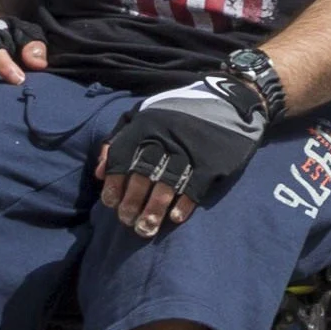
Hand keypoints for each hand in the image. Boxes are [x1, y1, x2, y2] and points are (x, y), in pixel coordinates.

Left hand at [95, 77, 269, 234]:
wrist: (231, 101)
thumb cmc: (180, 113)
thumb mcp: (145, 114)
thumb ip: (119, 139)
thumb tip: (99, 172)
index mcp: (146, 126)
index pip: (121, 160)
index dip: (113, 185)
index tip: (112, 204)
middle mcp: (165, 138)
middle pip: (141, 177)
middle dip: (132, 203)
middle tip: (129, 222)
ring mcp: (190, 150)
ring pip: (165, 186)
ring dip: (153, 210)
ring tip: (147, 228)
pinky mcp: (212, 161)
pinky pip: (194, 188)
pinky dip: (183, 204)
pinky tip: (175, 217)